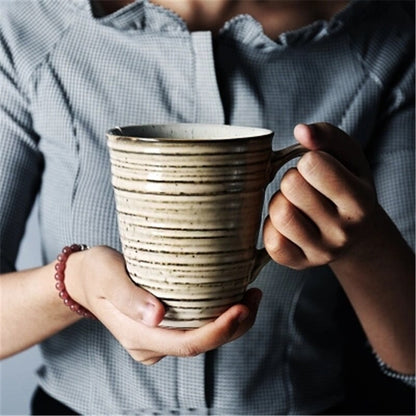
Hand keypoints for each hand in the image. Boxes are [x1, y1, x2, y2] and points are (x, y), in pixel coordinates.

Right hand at [66, 246, 261, 364]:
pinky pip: (196, 330)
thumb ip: (128, 295)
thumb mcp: (106, 275)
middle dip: (235, 326)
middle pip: (202, 345)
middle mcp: (150, 344)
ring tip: (251, 294)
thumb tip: (157, 316)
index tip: (242, 307)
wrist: (85, 280)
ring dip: (231, 323)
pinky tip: (231, 297)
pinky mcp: (163, 330)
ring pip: (202, 340)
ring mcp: (157, 340)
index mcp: (138, 335)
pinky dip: (218, 317)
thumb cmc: (96, 272)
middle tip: (255, 296)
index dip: (219, 331)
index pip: (187, 344)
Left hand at [264, 122, 377, 268]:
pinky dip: (272, 226)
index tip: (316, 168)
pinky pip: (272, 241)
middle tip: (304, 185)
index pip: (312, 165)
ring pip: (279, 214)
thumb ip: (327, 136)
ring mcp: (321, 252)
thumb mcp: (348, 157)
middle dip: (292, 178)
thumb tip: (301, 130)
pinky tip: (287, 222)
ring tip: (295, 203)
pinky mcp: (299, 263)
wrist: (355, 233)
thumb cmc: (347, 186)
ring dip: (279, 201)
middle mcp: (343, 232)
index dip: (308, 160)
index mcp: (359, 201)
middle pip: (292, 187)